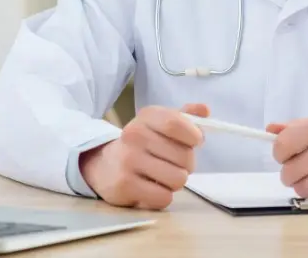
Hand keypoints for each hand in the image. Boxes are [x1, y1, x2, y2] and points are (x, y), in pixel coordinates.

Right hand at [79, 103, 208, 209]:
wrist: (102, 164)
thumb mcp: (159, 124)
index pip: (175, 123)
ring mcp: (128, 160)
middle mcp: (134, 135)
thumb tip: (205, 110)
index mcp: (146, 116)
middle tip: (172, 163)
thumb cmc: (141, 144)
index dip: (193, 135)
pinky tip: (151, 188)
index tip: (195, 141)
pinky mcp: (124, 186)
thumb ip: (184, 117)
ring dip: (175, 182)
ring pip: (178, 179)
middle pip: (184, 156)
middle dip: (187, 164)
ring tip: (161, 176)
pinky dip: (163, 197)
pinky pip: (164, 197)